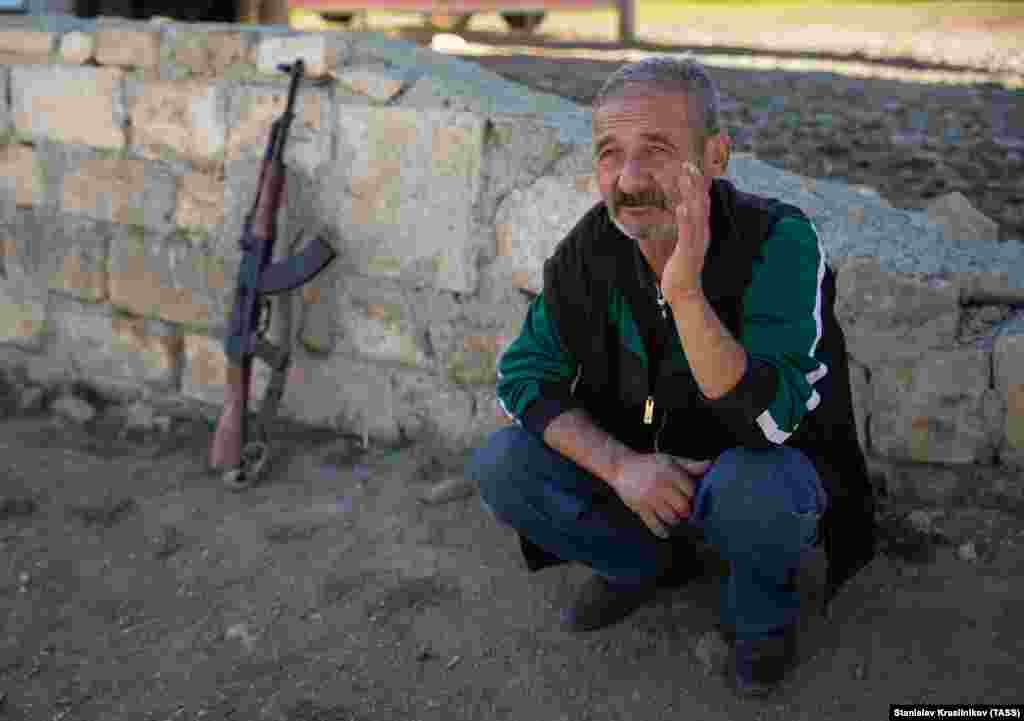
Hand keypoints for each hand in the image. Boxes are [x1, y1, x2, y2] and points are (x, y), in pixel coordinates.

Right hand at [610, 453, 712, 538]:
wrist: (620, 467)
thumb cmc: (649, 464)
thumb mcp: (669, 460)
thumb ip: (689, 465)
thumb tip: (710, 465)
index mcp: (669, 471)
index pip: (691, 490)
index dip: (693, 495)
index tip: (690, 497)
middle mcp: (660, 484)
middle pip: (683, 507)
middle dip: (686, 511)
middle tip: (684, 510)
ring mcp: (649, 498)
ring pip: (671, 518)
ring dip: (675, 521)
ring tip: (674, 517)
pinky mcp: (639, 508)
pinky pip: (655, 525)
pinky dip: (662, 532)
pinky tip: (666, 532)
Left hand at [662, 160, 712, 299]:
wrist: (684, 294)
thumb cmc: (680, 270)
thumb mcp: (683, 244)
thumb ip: (684, 229)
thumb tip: (679, 213)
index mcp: (700, 230)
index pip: (700, 202)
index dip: (697, 184)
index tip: (691, 166)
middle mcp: (701, 233)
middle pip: (700, 202)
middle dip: (695, 182)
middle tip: (690, 161)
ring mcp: (696, 243)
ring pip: (695, 213)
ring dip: (691, 194)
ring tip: (686, 175)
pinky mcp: (688, 253)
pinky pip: (687, 234)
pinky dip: (685, 220)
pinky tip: (681, 207)